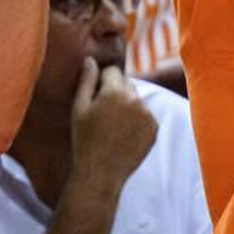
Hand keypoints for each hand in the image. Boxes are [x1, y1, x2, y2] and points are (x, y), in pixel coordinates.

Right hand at [71, 57, 157, 190]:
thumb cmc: (84, 139)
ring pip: (137, 100)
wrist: (100, 173)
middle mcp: (136, 100)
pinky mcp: (155, 128)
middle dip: (116, 92)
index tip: (95, 98)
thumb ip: (86, 80)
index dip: (102, 82)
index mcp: (115, 91)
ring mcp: (148, 115)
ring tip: (113, 127)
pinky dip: (137, 121)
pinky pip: (145, 115)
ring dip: (128, 106)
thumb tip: (90, 59)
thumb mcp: (79, 108)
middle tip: (103, 114)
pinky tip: (123, 135)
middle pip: (126, 84)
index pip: (113, 70)